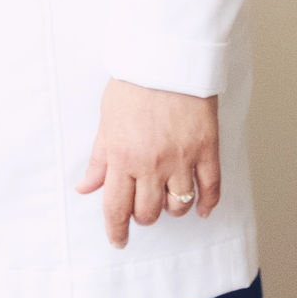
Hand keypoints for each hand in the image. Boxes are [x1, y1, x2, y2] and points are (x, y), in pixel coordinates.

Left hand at [76, 79, 218, 247]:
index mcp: (122, 157)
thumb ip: (99, 159)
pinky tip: (202, 210)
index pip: (117, 208)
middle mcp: (152, 164)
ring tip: (167, 199)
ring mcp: (182, 158)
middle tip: (142, 208)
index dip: (116, 231)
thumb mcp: (107, 122)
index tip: (118, 241)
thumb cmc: (133, 84)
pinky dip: (207, 204)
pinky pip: (211, 188)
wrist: (168, 56)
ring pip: (178, 206)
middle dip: (143, 217)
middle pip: (148, 213)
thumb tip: (85, 188)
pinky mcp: (207, 149)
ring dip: (171, 209)